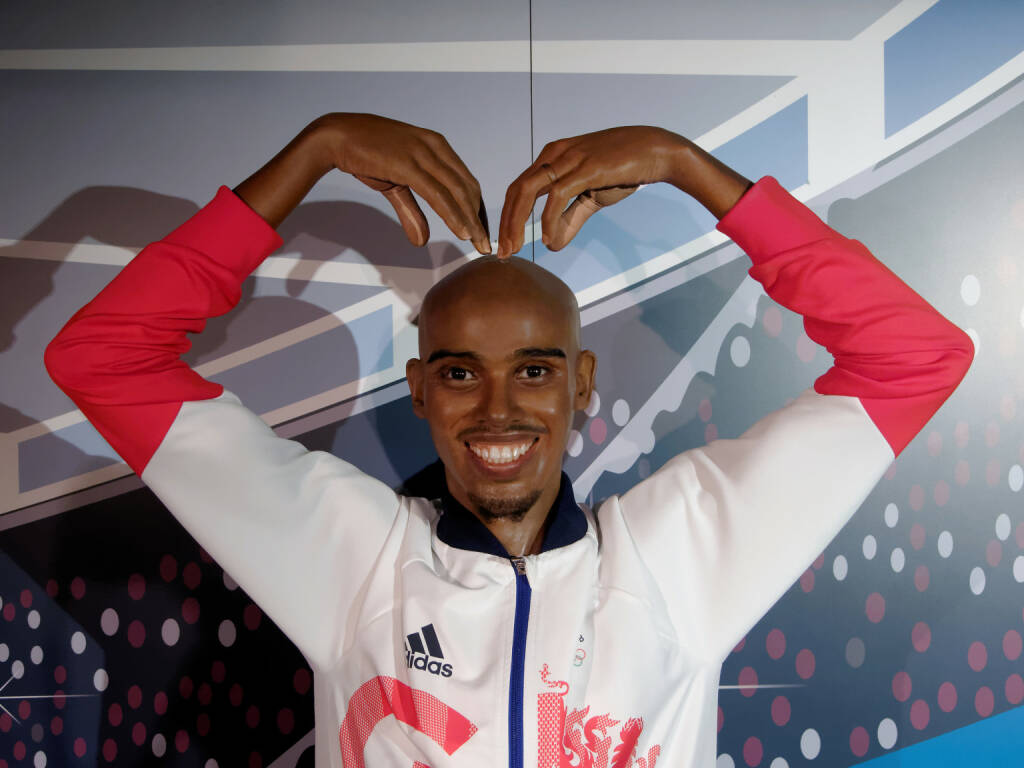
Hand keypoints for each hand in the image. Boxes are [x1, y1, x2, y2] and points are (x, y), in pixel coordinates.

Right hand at [315, 114, 489, 253]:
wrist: (336, 136)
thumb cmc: (366, 155)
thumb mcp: (395, 185)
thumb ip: (412, 211)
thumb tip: (422, 241)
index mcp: (437, 145)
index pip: (466, 181)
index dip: (476, 209)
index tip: (481, 232)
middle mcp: (436, 146)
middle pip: (467, 188)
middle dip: (479, 219)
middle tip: (486, 245)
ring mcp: (423, 153)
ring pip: (457, 192)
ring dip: (471, 221)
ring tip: (479, 244)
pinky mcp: (409, 164)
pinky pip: (438, 194)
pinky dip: (453, 214)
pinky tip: (463, 232)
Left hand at [497, 126, 686, 257]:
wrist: (656, 153)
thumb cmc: (623, 170)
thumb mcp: (590, 198)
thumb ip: (569, 220)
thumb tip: (550, 245)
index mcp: (551, 157)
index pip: (518, 188)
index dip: (508, 217)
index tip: (505, 245)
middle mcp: (554, 154)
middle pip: (516, 190)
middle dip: (505, 224)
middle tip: (502, 252)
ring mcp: (568, 159)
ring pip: (528, 191)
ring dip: (517, 223)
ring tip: (516, 249)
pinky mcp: (585, 168)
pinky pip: (556, 197)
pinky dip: (548, 220)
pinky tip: (547, 239)